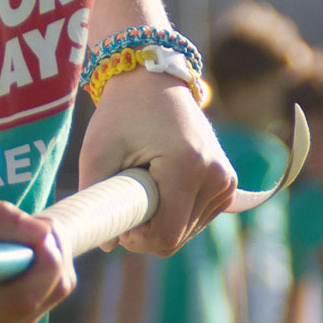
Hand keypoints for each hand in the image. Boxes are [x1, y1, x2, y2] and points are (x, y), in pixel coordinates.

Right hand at [0, 199, 74, 322]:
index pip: (20, 301)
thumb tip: (46, 233)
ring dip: (48, 271)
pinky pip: (37, 312)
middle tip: (43, 227)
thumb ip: (0, 221)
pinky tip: (18, 263)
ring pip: (42, 308)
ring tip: (26, 240)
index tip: (47, 233)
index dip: (44, 268)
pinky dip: (39, 283)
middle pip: (37, 303)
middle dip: (52, 263)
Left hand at [79, 68, 234, 255]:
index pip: (165, 235)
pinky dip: (175, 212)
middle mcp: (215, 176)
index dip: (137, 239)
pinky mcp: (226, 182)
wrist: (154, 79)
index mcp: (187, 166)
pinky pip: (197, 218)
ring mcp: (225, 181)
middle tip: (127, 196)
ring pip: (187, 232)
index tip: (119, 217)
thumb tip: (108, 243)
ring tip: (146, 181)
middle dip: (147, 230)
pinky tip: (161, 185)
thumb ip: (97, 197)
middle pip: (176, 238)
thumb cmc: (122, 111)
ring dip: (161, 220)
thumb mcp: (96, 151)